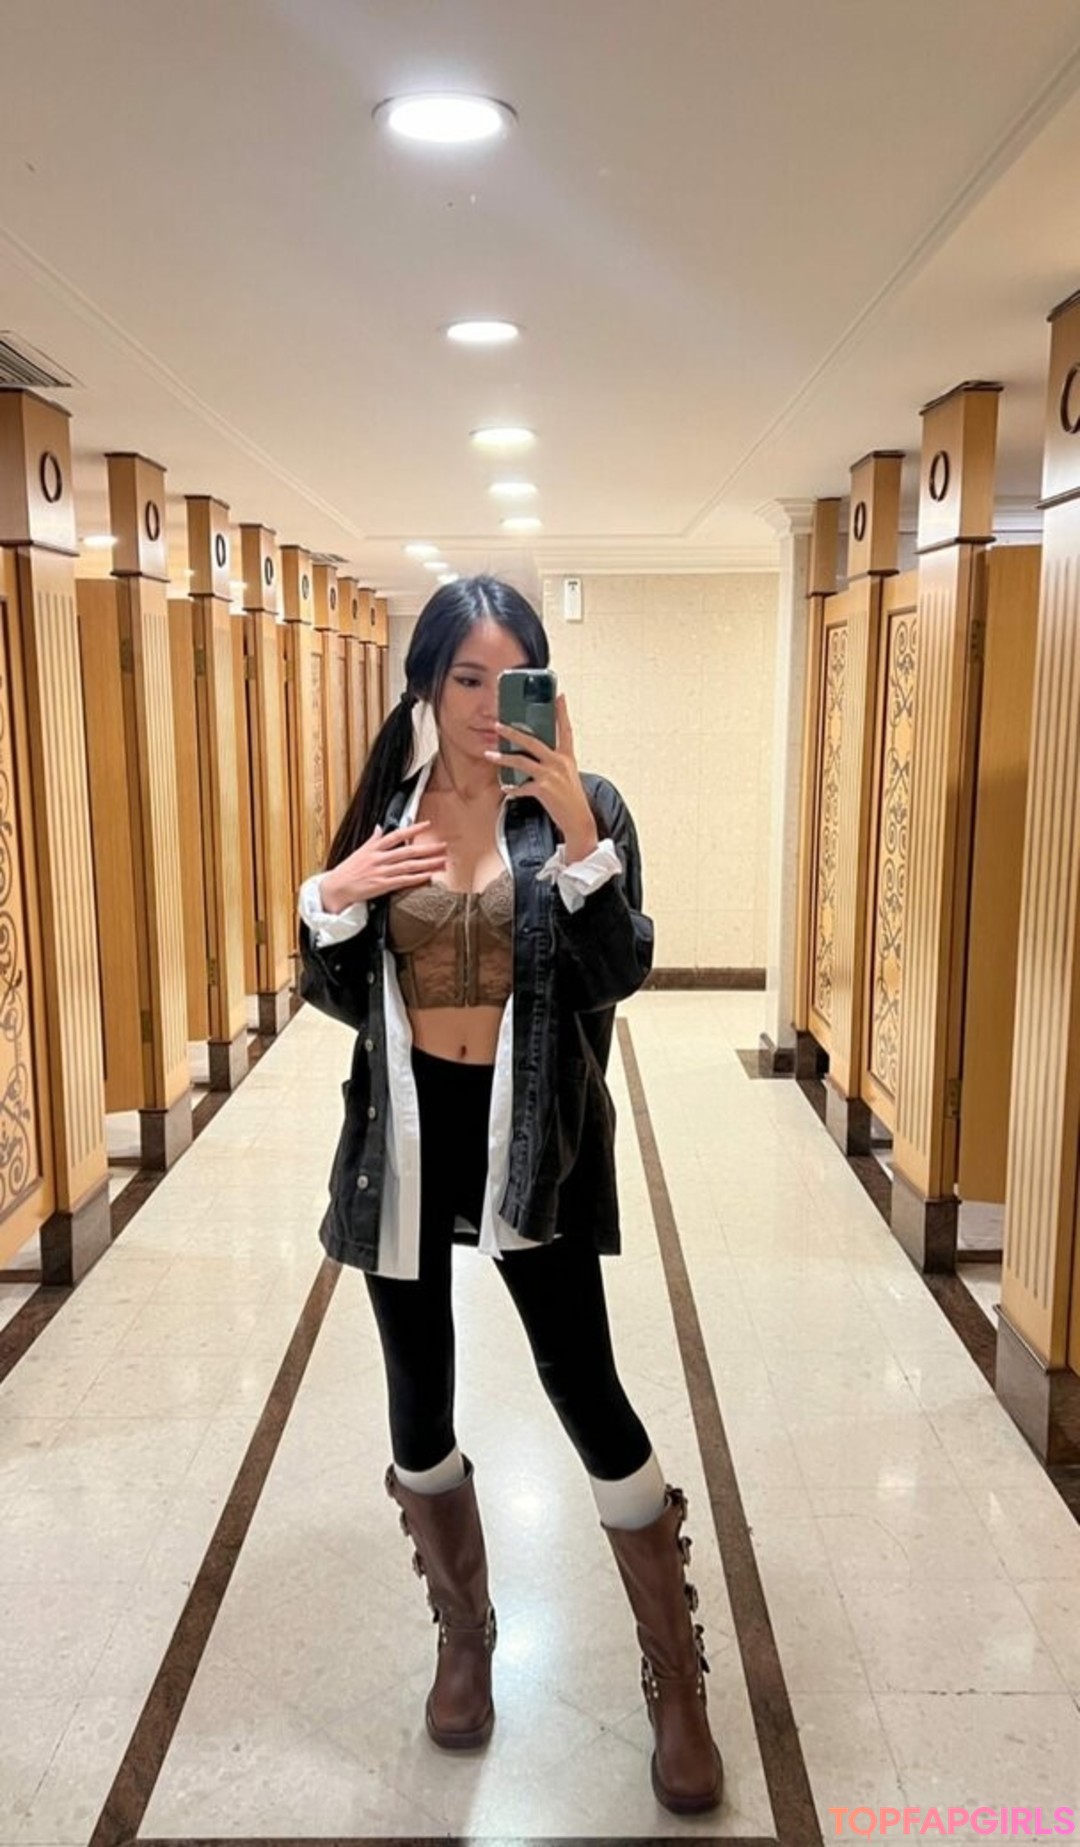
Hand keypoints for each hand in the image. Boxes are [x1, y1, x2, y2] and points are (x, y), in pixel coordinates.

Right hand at [319, 821, 447, 910]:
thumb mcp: (359, 851)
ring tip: (442, 861)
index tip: (427, 825)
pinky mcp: (382, 886)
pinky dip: (417, 878)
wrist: (336, 888)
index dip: (413, 829)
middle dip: (428, 848)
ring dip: (427, 864)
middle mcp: (379, 858)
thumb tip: (378, 827)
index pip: (396, 835)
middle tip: (443, 846)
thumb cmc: (347, 871)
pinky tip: (429, 875)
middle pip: (408, 851)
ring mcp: (381, 872)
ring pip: (409, 866)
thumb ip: (372, 840)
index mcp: (374, 848)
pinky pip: (403, 880)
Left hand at [484, 694, 598, 860]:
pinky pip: (521, 786)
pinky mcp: (543, 789)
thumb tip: (535, 757)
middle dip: (513, 732)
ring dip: (503, 757)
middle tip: (498, 724)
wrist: (578, 820)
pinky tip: (506, 788)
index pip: (565, 729)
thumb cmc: (571, 799)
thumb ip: (554, 763)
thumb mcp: (567, 775)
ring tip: (489, 754)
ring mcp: (551, 775)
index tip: (559, 695)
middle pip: (533, 741)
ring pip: (522, 761)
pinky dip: (513, 788)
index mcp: (567, 757)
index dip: (562, 712)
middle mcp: (559, 762)